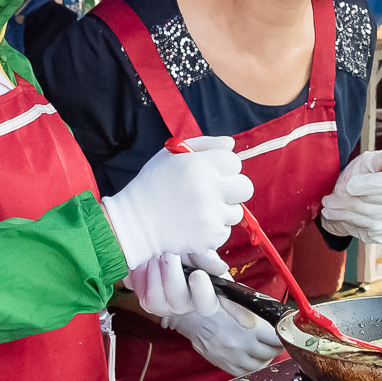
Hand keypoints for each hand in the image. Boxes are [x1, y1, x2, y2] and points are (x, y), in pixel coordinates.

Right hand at [101, 137, 252, 265]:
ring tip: (198, 210)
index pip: (235, 162)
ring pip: (237, 212)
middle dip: (233, 189)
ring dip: (222, 211)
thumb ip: (205, 144)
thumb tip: (231, 144)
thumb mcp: (172, 154)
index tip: (209, 174)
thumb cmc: (154, 184)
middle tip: (214, 193)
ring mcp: (211, 215)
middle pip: (246, 187)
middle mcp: (208, 188)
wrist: (135, 222)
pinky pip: (225, 231)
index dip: (223, 168)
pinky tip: (194, 224)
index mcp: (200, 164)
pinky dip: (213, 229)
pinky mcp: (210, 236)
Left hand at [125, 251, 219, 319]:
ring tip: (157, 253)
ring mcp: (166, 308)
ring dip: (155, 268)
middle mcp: (186, 307)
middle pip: (177, 296)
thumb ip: (208, 260)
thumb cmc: (186, 256)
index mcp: (206, 297)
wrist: (160, 251)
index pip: (207, 303)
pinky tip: (148, 262)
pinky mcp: (148, 304)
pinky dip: (144, 273)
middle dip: (171, 268)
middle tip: (168, 251)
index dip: (202, 290)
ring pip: (157, 294)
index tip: (197, 274)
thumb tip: (221, 269)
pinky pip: (144, 291)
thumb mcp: (200, 253)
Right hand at [165, 295, 284, 375]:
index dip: (283, 336)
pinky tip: (251, 358)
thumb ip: (254, 302)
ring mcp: (233, 356)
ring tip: (265, 351)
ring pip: (259, 366)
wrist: (187, 314)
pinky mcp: (224, 363)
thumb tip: (271, 306)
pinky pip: (244, 372)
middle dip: (276, 347)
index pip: (277, 338)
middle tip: (276, 341)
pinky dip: (251, 367)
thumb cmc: (209, 301)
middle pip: (271, 353)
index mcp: (250, 326)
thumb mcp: (235, 294)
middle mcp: (243, 344)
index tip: (284, 332)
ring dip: (265, 359)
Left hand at [320, 146, 381, 246]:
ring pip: (368, 218)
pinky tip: (338, 213)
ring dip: (343, 211)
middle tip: (333, 194)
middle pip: (378, 203)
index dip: (371, 185)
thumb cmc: (364, 175)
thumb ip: (378, 159)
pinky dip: (345, 221)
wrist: (357, 194)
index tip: (350, 185)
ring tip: (329, 203)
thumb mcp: (368, 161)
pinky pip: (363, 229)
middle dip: (350, 199)